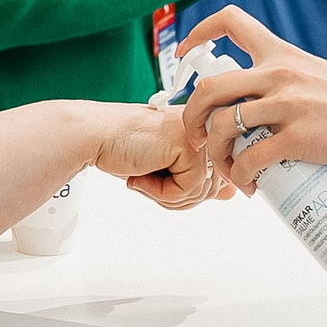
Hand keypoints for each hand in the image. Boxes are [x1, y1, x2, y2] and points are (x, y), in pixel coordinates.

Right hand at [92, 105, 228, 209]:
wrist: (96, 137)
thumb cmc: (125, 148)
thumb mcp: (169, 169)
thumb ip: (200, 179)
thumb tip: (230, 193)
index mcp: (206, 130)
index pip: (219, 176)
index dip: (189, 191)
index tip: (161, 180)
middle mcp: (208, 129)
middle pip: (213, 188)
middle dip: (178, 197)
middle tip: (149, 183)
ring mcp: (201, 136)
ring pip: (201, 192)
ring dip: (167, 196)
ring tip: (144, 177)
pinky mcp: (190, 146)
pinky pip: (188, 189)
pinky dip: (160, 192)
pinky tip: (142, 175)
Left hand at [175, 7, 326, 193]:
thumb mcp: (313, 73)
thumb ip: (283, 80)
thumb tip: (255, 107)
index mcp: (280, 54)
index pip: (231, 22)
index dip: (198, 33)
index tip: (183, 55)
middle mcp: (278, 74)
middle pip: (210, 87)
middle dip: (190, 115)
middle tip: (195, 135)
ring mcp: (286, 106)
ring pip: (223, 126)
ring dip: (215, 153)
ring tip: (226, 168)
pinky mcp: (297, 137)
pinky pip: (250, 159)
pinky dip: (242, 177)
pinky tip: (251, 185)